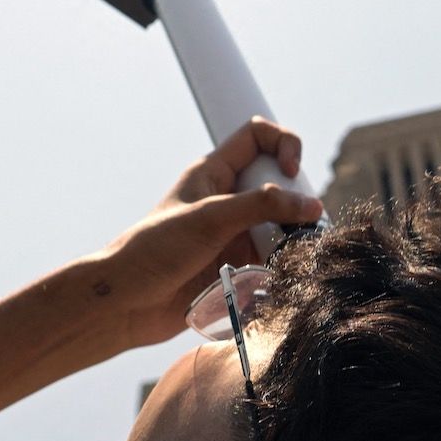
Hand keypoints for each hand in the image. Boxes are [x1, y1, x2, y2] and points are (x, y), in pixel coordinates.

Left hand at [91, 117, 322, 348]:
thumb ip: (261, 206)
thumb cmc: (154, 251)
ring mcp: (234, 232)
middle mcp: (227, 199)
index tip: (288, 173)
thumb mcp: (209, 219)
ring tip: (292, 253)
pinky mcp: (238, 265)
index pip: (258, 137)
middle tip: (295, 224)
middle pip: (279, 183)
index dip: (283, 145)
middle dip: (296, 198)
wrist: (128, 303)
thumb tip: (312, 205)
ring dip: (294, 235)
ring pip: (281, 222)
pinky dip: (285, 262)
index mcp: (213, 173)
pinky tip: (281, 274)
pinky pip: (275, 256)